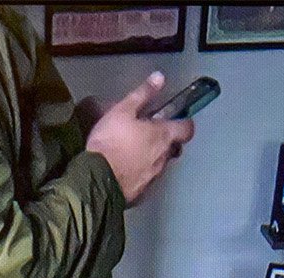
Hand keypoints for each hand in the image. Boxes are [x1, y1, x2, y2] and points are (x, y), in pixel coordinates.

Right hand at [85, 73, 193, 205]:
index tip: (176, 120)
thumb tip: (160, 77)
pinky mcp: (141, 194)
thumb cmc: (111, 142)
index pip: (187, 129)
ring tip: (133, 155)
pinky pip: (146, 182)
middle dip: (167, 142)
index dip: (184, 123)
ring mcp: (154, 179)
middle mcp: (163, 158)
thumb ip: (143, 94)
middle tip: (150, 136)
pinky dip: (140, 175)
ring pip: (160, 166)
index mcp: (163, 136)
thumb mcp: (123, 111)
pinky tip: (126, 172)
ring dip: (152, 159)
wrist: (96, 181)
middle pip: (174, 148)